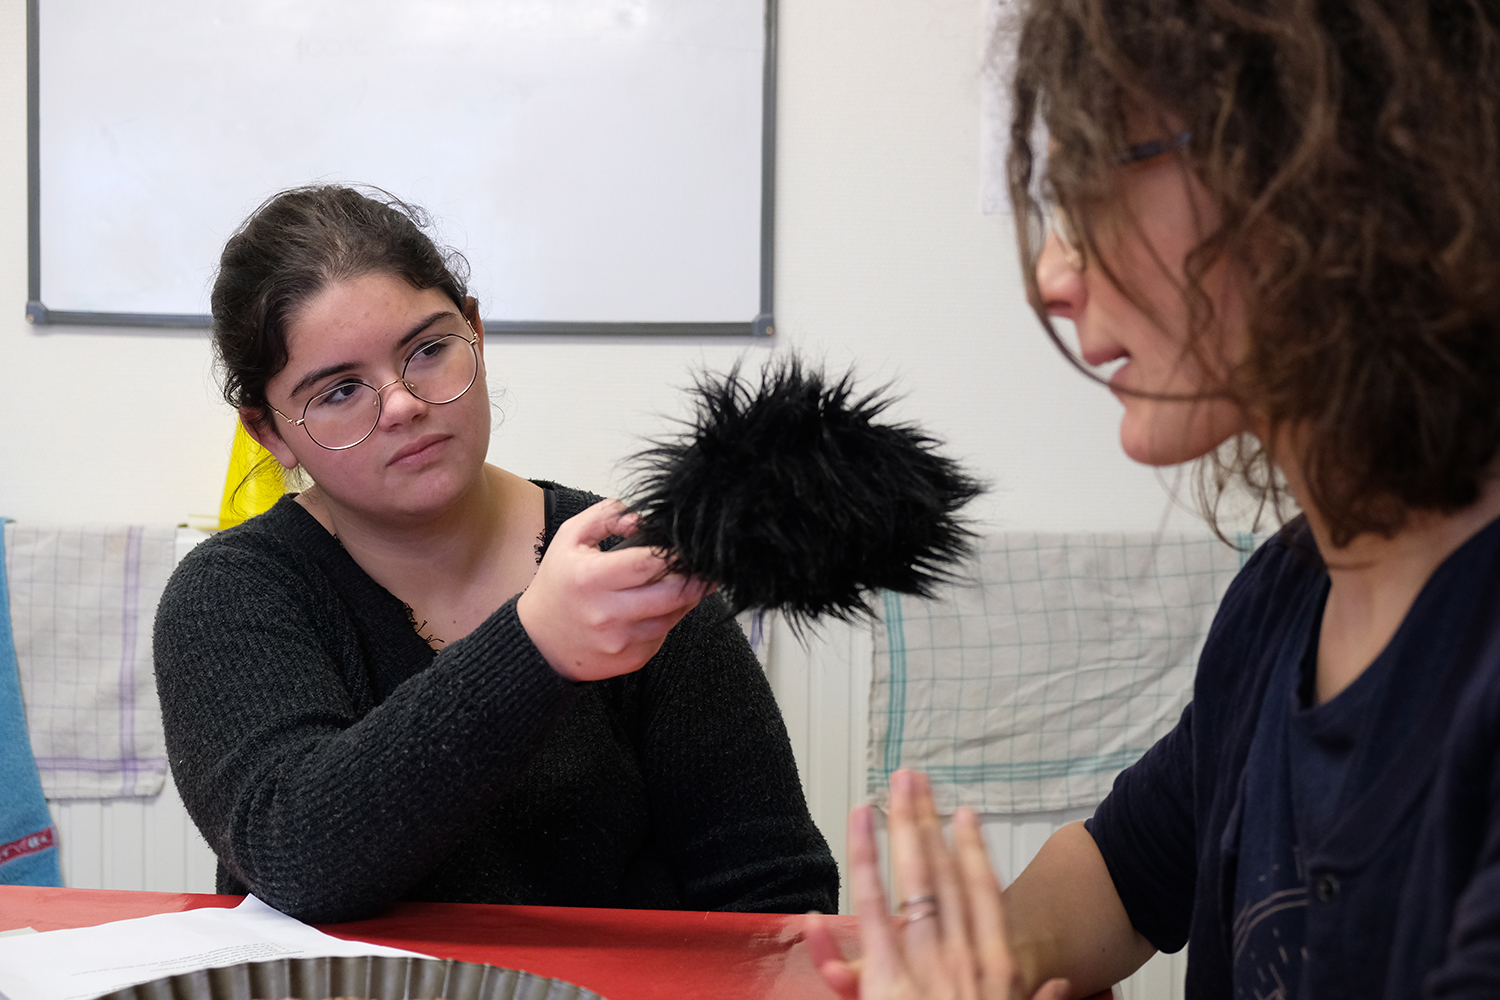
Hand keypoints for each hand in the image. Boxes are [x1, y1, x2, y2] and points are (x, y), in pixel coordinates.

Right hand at [517, 499, 710, 680]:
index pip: (648, 563)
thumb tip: (640, 518)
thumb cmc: (558, 585)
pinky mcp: (631, 660)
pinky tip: (662, 606)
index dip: (675, 553)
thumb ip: (606, 516)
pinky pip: (663, 635)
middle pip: (672, 593)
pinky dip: (668, 619)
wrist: (539, 642)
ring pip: (673, 616)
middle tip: (705, 566)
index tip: (688, 546)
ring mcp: (620, 641)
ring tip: (688, 583)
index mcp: (591, 578)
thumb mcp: (570, 538)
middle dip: (695, 578)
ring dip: (686, 598)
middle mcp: (607, 613)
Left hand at [806, 770, 1071, 999]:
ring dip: (898, 829)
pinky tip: (859, 829)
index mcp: (997, 972)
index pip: (985, 896)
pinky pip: (872, 912)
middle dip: (927, 822)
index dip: (973, 851)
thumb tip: (1063, 988)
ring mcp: (927, 967)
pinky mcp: (887, 980)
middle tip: (914, 779)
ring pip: (912, 881)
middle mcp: (964, 959)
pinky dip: (863, 867)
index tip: (965, 814)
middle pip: (944, 876)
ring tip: (887, 791)